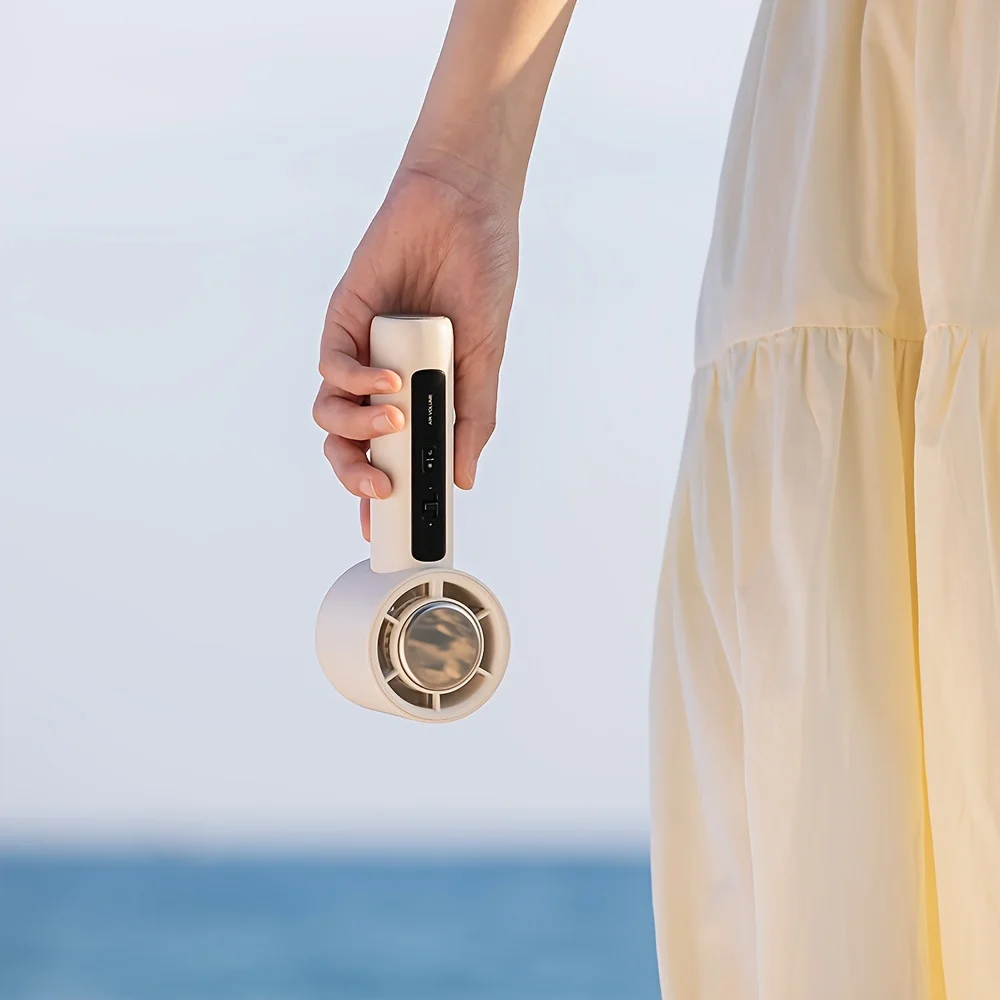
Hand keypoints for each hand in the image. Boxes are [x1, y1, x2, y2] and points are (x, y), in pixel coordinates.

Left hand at [313, 154, 518, 539]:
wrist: (465, 208)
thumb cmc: (481, 278)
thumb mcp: (486, 360)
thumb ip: (472, 418)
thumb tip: (462, 478)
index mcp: (416, 395)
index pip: (389, 455)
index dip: (380, 494)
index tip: (387, 529)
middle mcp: (381, 381)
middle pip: (349, 445)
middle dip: (357, 476)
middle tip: (381, 489)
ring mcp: (360, 351)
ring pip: (330, 413)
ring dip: (357, 429)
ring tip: (392, 420)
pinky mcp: (343, 319)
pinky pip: (332, 366)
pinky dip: (355, 381)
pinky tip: (386, 380)